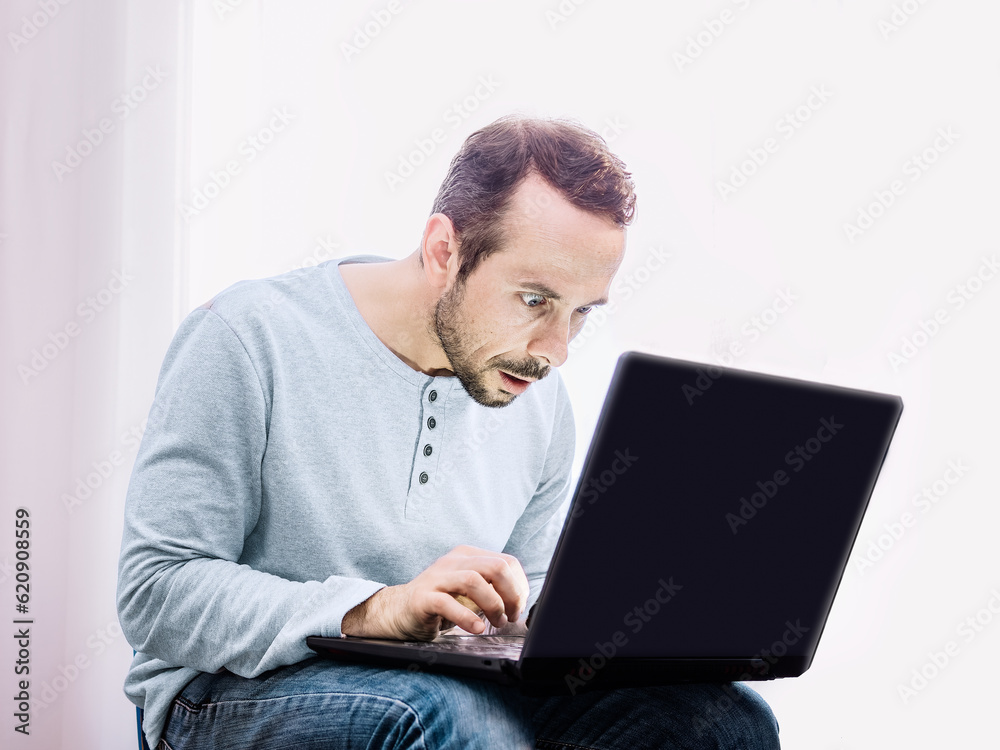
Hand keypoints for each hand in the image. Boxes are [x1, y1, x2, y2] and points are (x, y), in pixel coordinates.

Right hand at [341, 545, 528, 640]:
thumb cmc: (438, 604)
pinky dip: (467, 618)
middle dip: (511, 594)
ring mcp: (437, 578)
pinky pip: (448, 603)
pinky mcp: (423, 597)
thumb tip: (519, 604)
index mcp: (467, 556)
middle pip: (495, 567)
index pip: (506, 562)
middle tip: (511, 615)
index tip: (518, 607)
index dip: (519, 586)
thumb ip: (490, 590)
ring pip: (474, 580)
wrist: (397, 611)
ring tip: (497, 622)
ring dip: (493, 605)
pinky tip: (477, 629)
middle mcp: (453, 562)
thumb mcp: (468, 592)